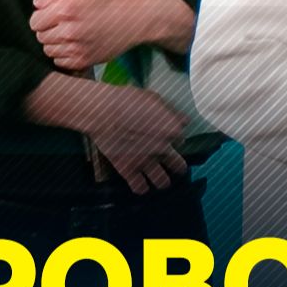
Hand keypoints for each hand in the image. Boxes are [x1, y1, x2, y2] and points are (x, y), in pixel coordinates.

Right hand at [22, 74, 186, 193]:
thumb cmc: (128, 100)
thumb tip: (183, 120)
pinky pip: (140, 187)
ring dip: (163, 182)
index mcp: (173, 130)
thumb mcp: (154, 98)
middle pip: (179, 166)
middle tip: (174, 167)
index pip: (182, 140)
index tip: (169, 141)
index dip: (175, 140)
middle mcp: (164, 149)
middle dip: (178, 167)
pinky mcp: (128, 170)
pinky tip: (142, 186)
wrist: (103, 113)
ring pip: (162, 182)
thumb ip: (170, 111)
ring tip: (161, 181)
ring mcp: (146, 162)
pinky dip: (142, 188)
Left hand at [31, 0, 193, 70]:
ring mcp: (76, 48)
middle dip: (48, 29)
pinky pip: (60, 62)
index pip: (34, 21)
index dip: (42, 16)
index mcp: (65, 10)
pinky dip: (63, 55)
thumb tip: (37, 4)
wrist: (134, 19)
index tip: (53, 14)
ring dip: (54, 43)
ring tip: (69, 34)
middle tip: (63, 24)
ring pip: (48, 50)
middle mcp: (68, 31)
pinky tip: (75, 45)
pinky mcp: (84, 60)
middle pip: (40, 37)